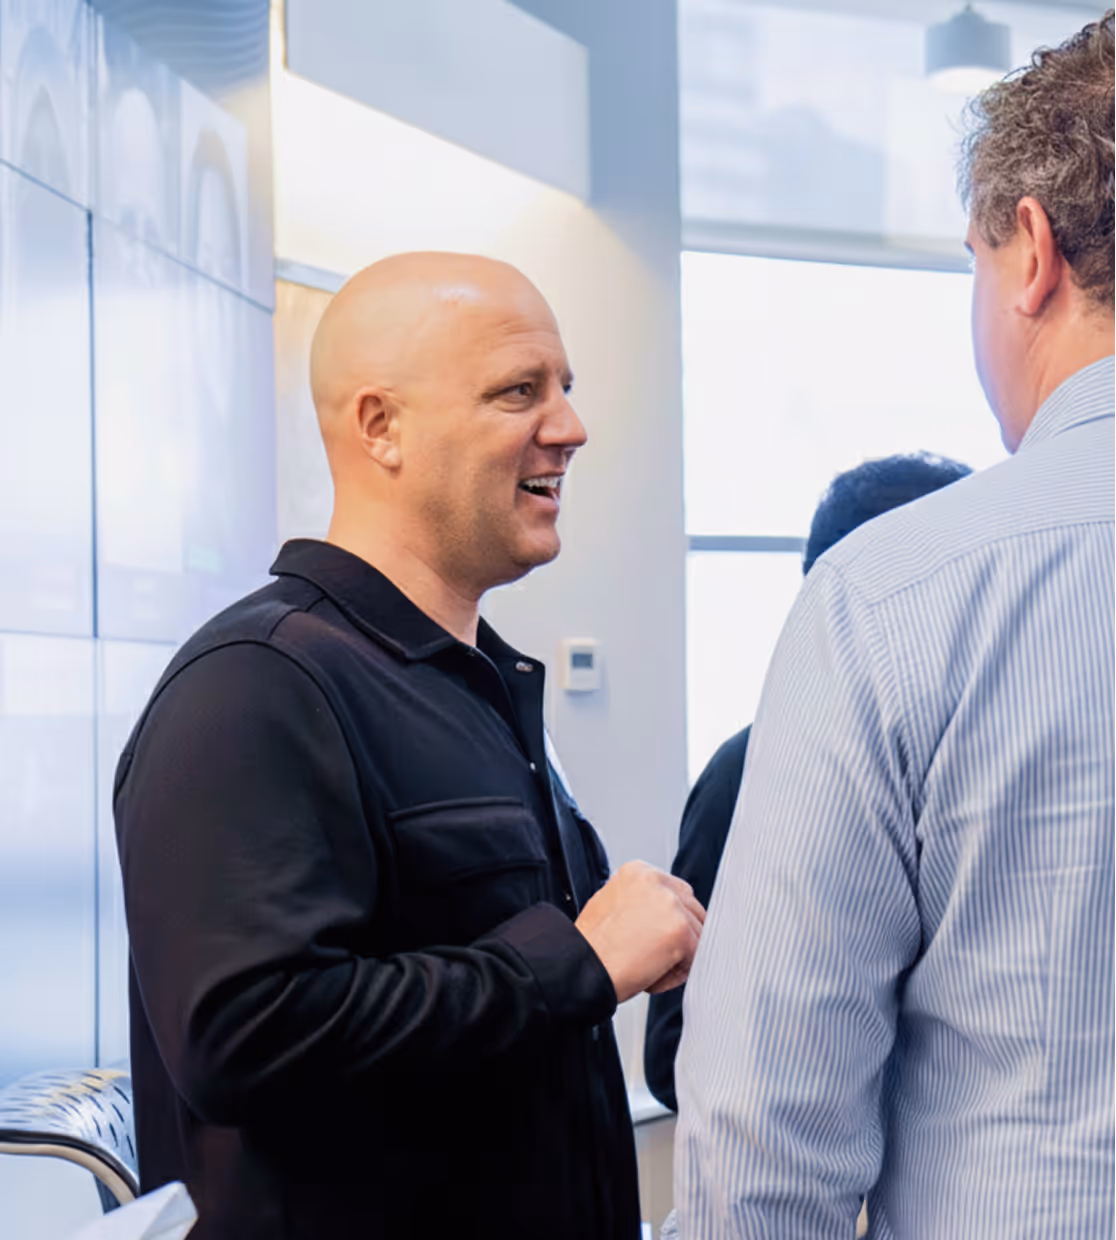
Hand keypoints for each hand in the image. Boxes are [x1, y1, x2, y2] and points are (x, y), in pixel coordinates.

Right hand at [574, 861, 704, 1003]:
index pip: (676, 891)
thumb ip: (640, 902)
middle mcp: (656, 880)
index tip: (657, 937)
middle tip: (653, 956)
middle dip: (680, 935)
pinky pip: (695, 956)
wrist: (579, 968)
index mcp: (638, 871)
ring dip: (679, 955)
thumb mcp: (610, 905)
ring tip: (647, 966)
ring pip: (697, 933)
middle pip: (692, 909)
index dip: (669, 920)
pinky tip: (651, 976)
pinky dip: (676, 973)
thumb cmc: (590, 947)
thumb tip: (659, 915)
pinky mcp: (680, 931)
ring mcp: (670, 904)